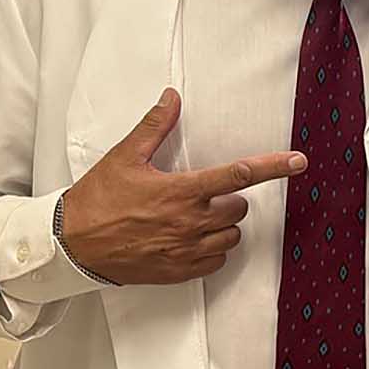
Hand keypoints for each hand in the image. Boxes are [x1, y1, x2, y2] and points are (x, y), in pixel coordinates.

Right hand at [59, 88, 305, 284]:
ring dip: (224, 226)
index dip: (273, 167)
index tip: (298, 162)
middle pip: (239, 209)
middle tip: (206, 195)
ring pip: (231, 237)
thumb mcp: (125, 157)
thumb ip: (155, 127)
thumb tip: (172, 97)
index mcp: (181, 192)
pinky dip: (212, 250)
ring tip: (197, 218)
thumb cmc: (96, 200)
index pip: (239, 175)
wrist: (70, 245)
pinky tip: (193, 240)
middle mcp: (189, 223)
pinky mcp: (179, 271)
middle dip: (231, 199)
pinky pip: (216, 261)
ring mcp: (185, 250)